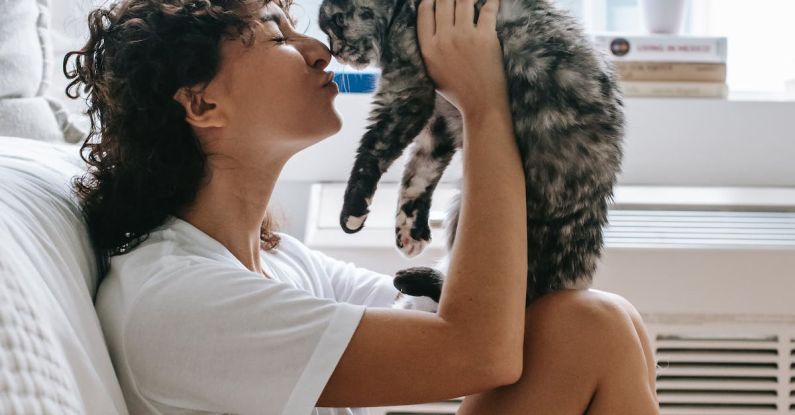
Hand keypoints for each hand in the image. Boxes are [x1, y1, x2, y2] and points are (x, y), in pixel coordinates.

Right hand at [416, 0, 507, 115]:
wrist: (481, 105)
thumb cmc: (458, 91)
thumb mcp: (433, 72)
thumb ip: (430, 50)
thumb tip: (432, 31)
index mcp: (429, 48)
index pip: (424, 13)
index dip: (429, 0)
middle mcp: (444, 39)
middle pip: (444, 3)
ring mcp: (465, 36)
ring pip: (464, 1)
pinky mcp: (486, 37)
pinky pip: (488, 10)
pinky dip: (492, 1)